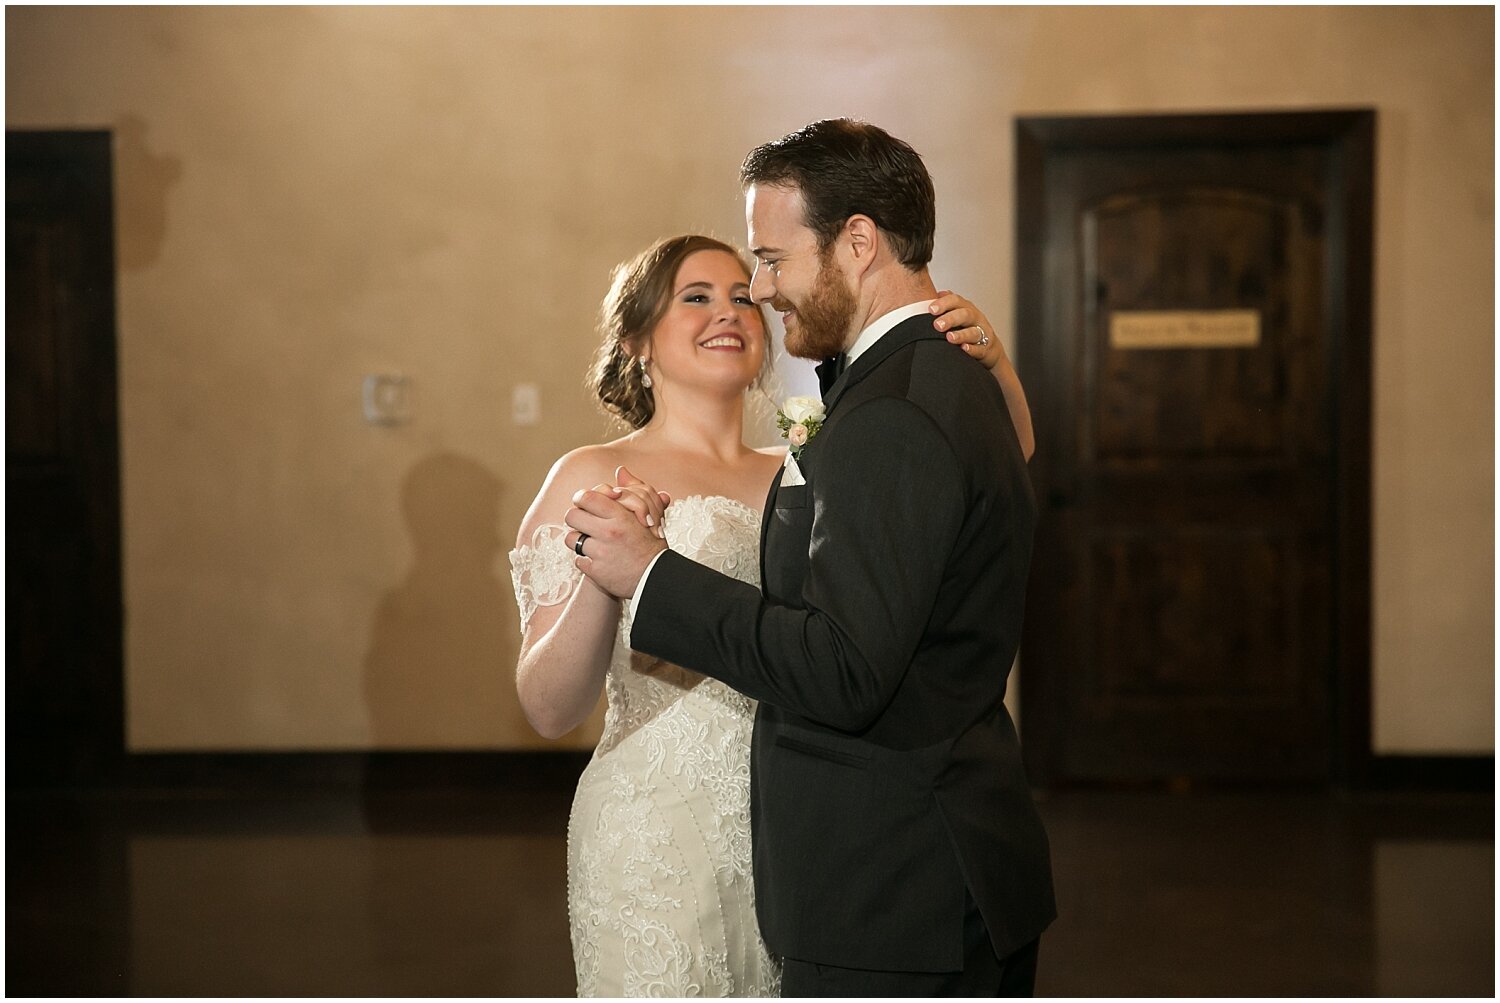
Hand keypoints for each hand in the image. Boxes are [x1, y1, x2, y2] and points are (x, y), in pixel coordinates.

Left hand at [566, 474, 668, 598]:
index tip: (585, 504)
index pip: (586, 497)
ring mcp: (600, 553)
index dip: (581, 499)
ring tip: (591, 542)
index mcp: (620, 516)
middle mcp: (608, 533)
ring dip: (578, 540)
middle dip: (576, 519)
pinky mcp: (596, 571)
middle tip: (584, 523)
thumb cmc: (651, 543)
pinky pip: (578, 560)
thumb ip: (633, 489)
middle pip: (571, 516)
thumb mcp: (648, 512)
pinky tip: (597, 560)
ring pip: (571, 539)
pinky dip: (586, 560)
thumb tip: (621, 471)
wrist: (656, 576)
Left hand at [930, 291, 1008, 370]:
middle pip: (965, 314)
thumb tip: (937, 293)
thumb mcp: (959, 312)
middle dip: (950, 319)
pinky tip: (964, 348)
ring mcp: (982, 333)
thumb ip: (947, 303)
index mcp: (966, 307)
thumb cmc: (969, 327)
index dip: (944, 303)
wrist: (989, 346)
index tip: (931, 309)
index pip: (956, 300)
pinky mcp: (985, 348)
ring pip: (973, 332)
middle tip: (937, 325)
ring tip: (949, 337)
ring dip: (961, 335)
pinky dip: (972, 349)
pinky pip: (979, 348)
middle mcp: (975, 318)